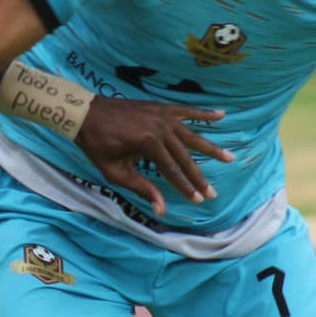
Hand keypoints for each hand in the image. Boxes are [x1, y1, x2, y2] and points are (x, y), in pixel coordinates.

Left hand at [76, 97, 232, 215]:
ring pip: (192, 135)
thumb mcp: (115, 171)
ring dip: (211, 147)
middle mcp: (160, 127)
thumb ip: (141, 187)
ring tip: (230, 157)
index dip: (185, 187)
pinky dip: (204, 113)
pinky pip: (187, 111)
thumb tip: (161, 209)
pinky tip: (222, 115)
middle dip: (199, 176)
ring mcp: (162, 115)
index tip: (198, 201)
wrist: (86, 113)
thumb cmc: (97, 144)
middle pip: (185, 156)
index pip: (172, 170)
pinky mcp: (161, 107)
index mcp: (148, 143)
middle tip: (213, 192)